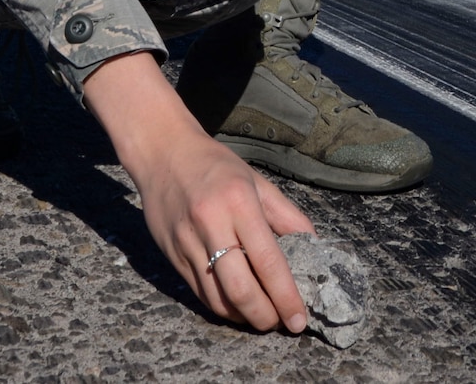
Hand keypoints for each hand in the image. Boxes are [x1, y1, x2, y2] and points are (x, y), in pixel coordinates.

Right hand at [83, 51, 315, 331]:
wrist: (161, 153)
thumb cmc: (216, 165)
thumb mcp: (257, 181)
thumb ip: (287, 216)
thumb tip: (314, 248)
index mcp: (238, 202)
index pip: (267, 260)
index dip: (286, 295)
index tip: (299, 318)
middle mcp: (210, 224)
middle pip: (240, 289)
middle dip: (265, 315)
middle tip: (281, 323)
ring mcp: (187, 243)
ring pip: (217, 299)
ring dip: (243, 317)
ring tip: (262, 317)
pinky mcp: (171, 256)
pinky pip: (199, 293)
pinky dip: (222, 307)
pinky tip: (237, 307)